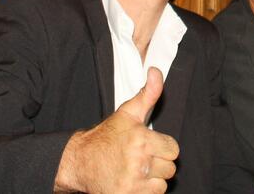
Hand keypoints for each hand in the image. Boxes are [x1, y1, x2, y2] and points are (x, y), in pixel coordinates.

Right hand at [55, 67, 178, 192]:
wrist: (79, 161)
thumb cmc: (106, 136)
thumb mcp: (128, 113)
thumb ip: (148, 93)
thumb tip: (156, 71)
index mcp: (142, 139)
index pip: (173, 149)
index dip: (163, 147)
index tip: (149, 146)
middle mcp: (139, 162)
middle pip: (170, 168)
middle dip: (159, 163)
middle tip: (142, 158)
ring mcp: (133, 182)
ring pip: (162, 184)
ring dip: (153, 179)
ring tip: (138, 170)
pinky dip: (145, 192)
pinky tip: (133, 182)